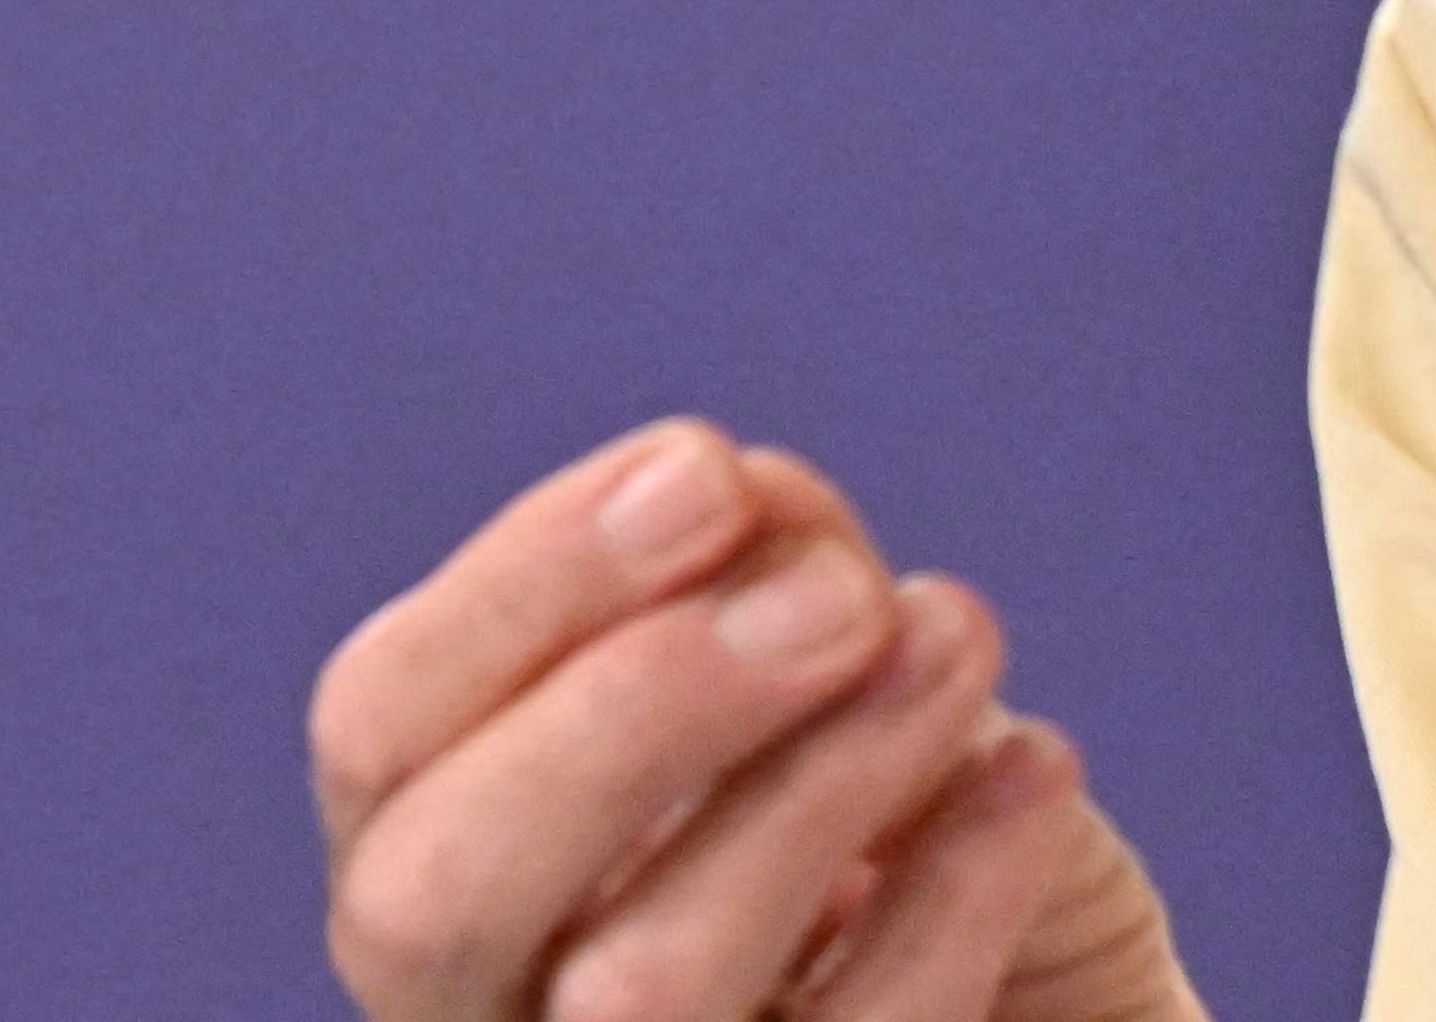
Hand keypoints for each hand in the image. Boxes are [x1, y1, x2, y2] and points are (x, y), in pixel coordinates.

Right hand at [311, 418, 1195, 1021]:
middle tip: (843, 592)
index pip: (378, 720)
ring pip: (635, 991)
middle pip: (433, 893)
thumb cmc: (907, 832)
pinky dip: (951, 901)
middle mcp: (490, 1006)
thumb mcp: (833, 681)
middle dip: (631, 706)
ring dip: (815, 785)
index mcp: (450, 852)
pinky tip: (1036, 775)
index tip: (708, 468)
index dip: (527, 579)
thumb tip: (762, 503)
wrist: (1057, 1003)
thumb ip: (769, 582)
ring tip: (962, 639)